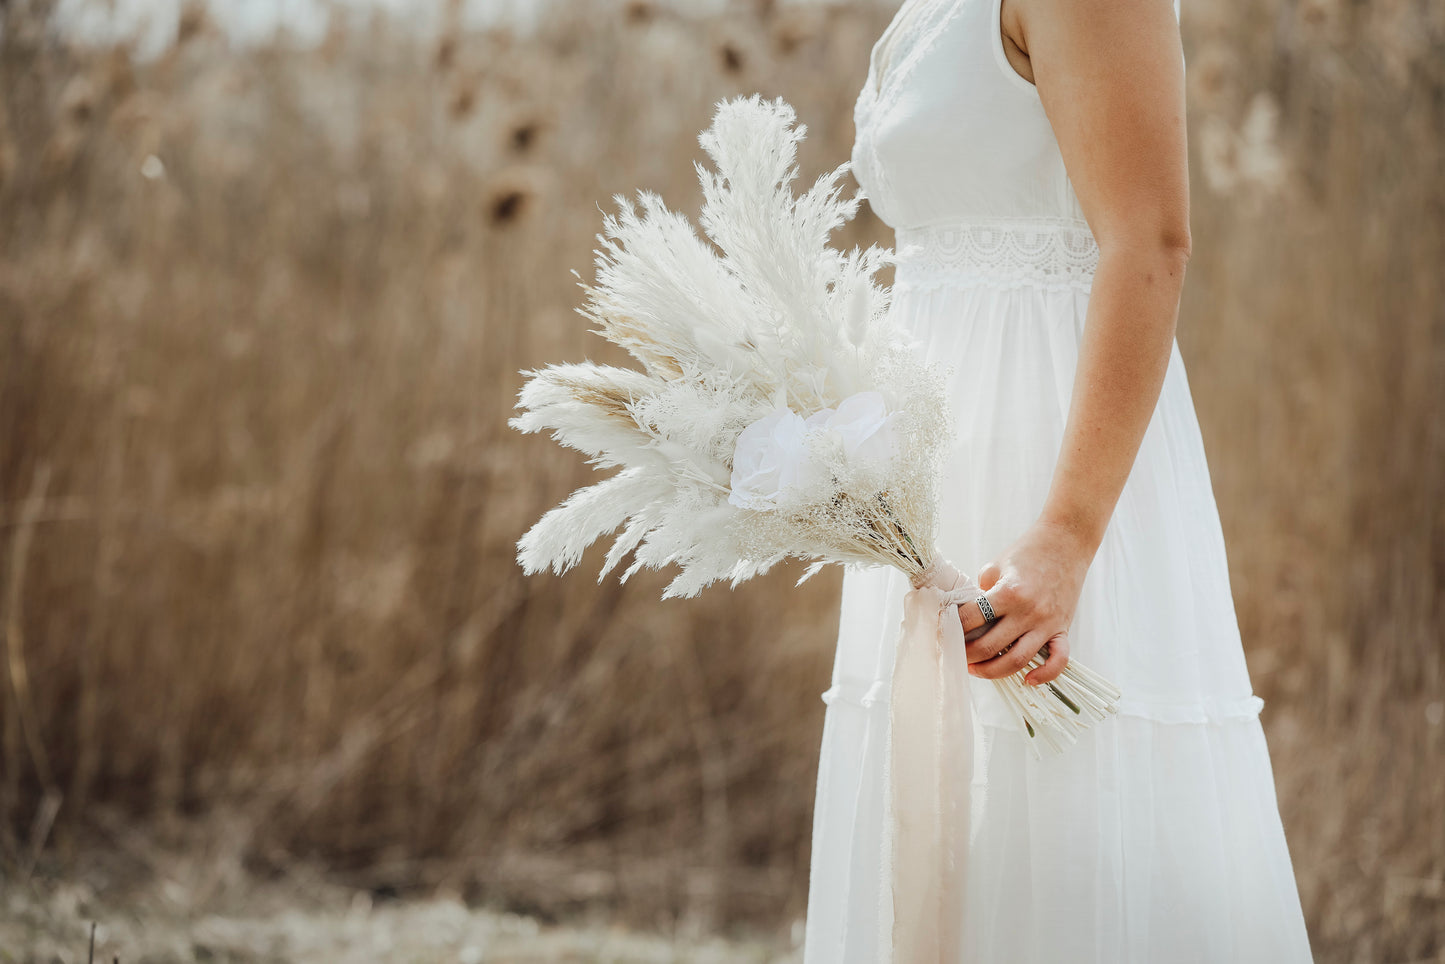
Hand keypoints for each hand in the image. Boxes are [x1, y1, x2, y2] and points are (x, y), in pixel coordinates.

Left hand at [955, 519, 1093, 685]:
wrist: (1066, 542)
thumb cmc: (1028, 551)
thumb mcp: (996, 566)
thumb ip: (982, 592)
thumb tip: (968, 617)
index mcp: (1009, 592)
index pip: (971, 619)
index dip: (954, 628)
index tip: (945, 632)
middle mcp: (1028, 612)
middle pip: (990, 647)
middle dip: (967, 655)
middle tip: (956, 655)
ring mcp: (1047, 623)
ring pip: (1017, 661)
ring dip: (993, 671)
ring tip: (977, 669)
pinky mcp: (1063, 629)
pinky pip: (1058, 661)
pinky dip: (1043, 675)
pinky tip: (1027, 680)